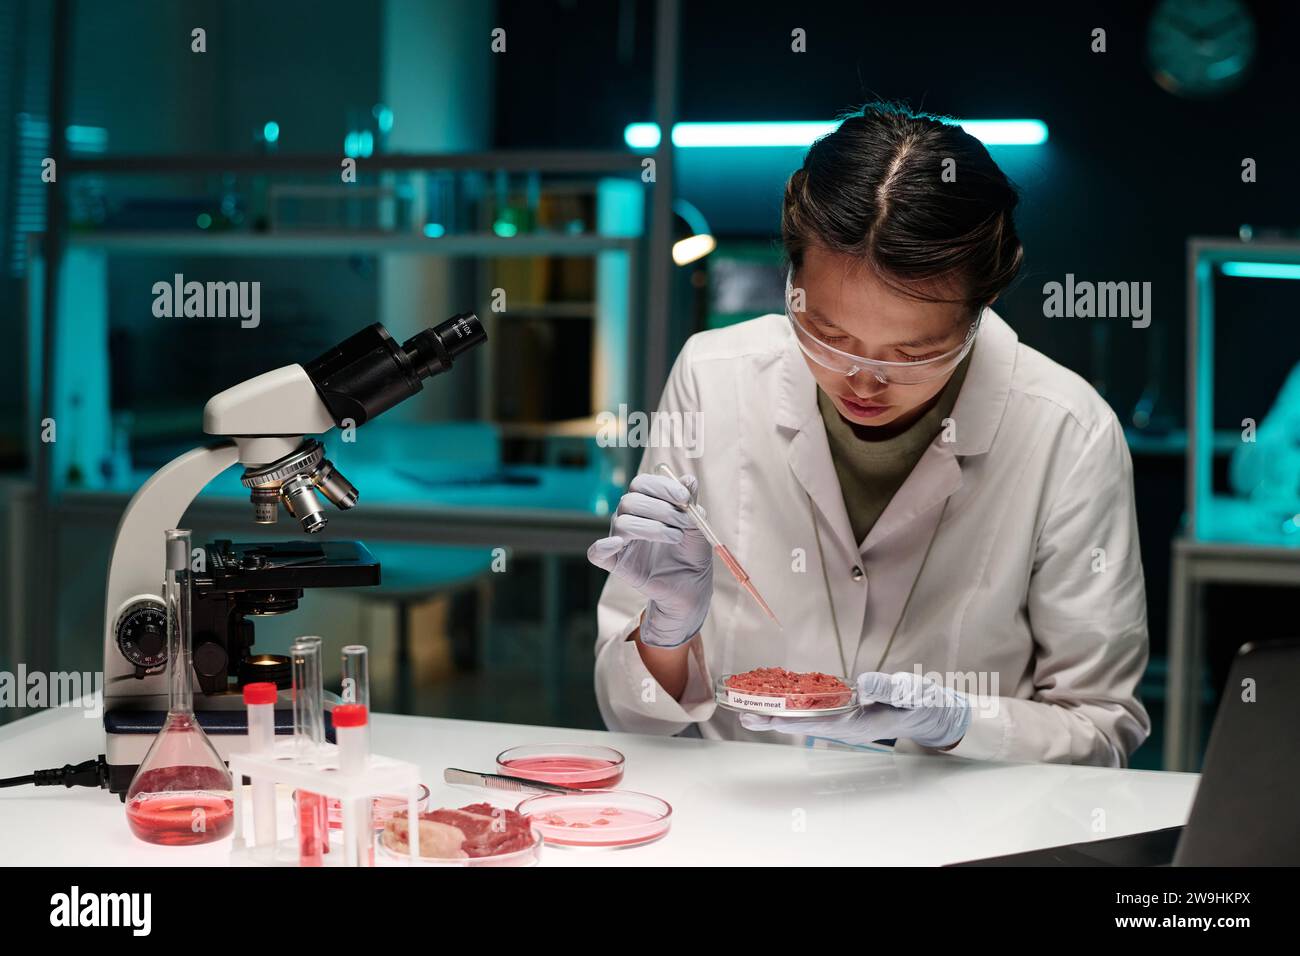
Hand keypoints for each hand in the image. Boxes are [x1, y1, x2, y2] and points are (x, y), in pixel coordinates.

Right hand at [587, 472, 712, 647]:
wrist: (691, 586)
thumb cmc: (691, 553)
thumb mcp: (697, 527)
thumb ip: (690, 504)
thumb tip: (689, 480)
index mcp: (646, 503)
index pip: (642, 483)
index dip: (662, 487)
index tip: (684, 498)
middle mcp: (628, 517)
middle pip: (630, 501)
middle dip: (662, 509)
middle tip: (684, 523)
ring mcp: (619, 540)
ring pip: (623, 523)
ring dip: (652, 528)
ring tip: (677, 537)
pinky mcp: (615, 562)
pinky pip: (596, 553)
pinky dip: (603, 546)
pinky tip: (618, 544)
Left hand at [739, 671, 971, 749]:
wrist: (931, 713)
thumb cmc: (922, 703)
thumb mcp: (912, 693)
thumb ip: (890, 689)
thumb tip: (863, 683)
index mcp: (859, 724)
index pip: (819, 723)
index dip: (792, 720)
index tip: (768, 718)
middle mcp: (846, 727)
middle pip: (804, 725)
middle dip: (774, 721)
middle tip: (744, 717)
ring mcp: (845, 723)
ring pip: (806, 721)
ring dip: (779, 716)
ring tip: (749, 712)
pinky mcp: (845, 716)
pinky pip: (814, 714)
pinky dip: (794, 708)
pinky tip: (778, 703)